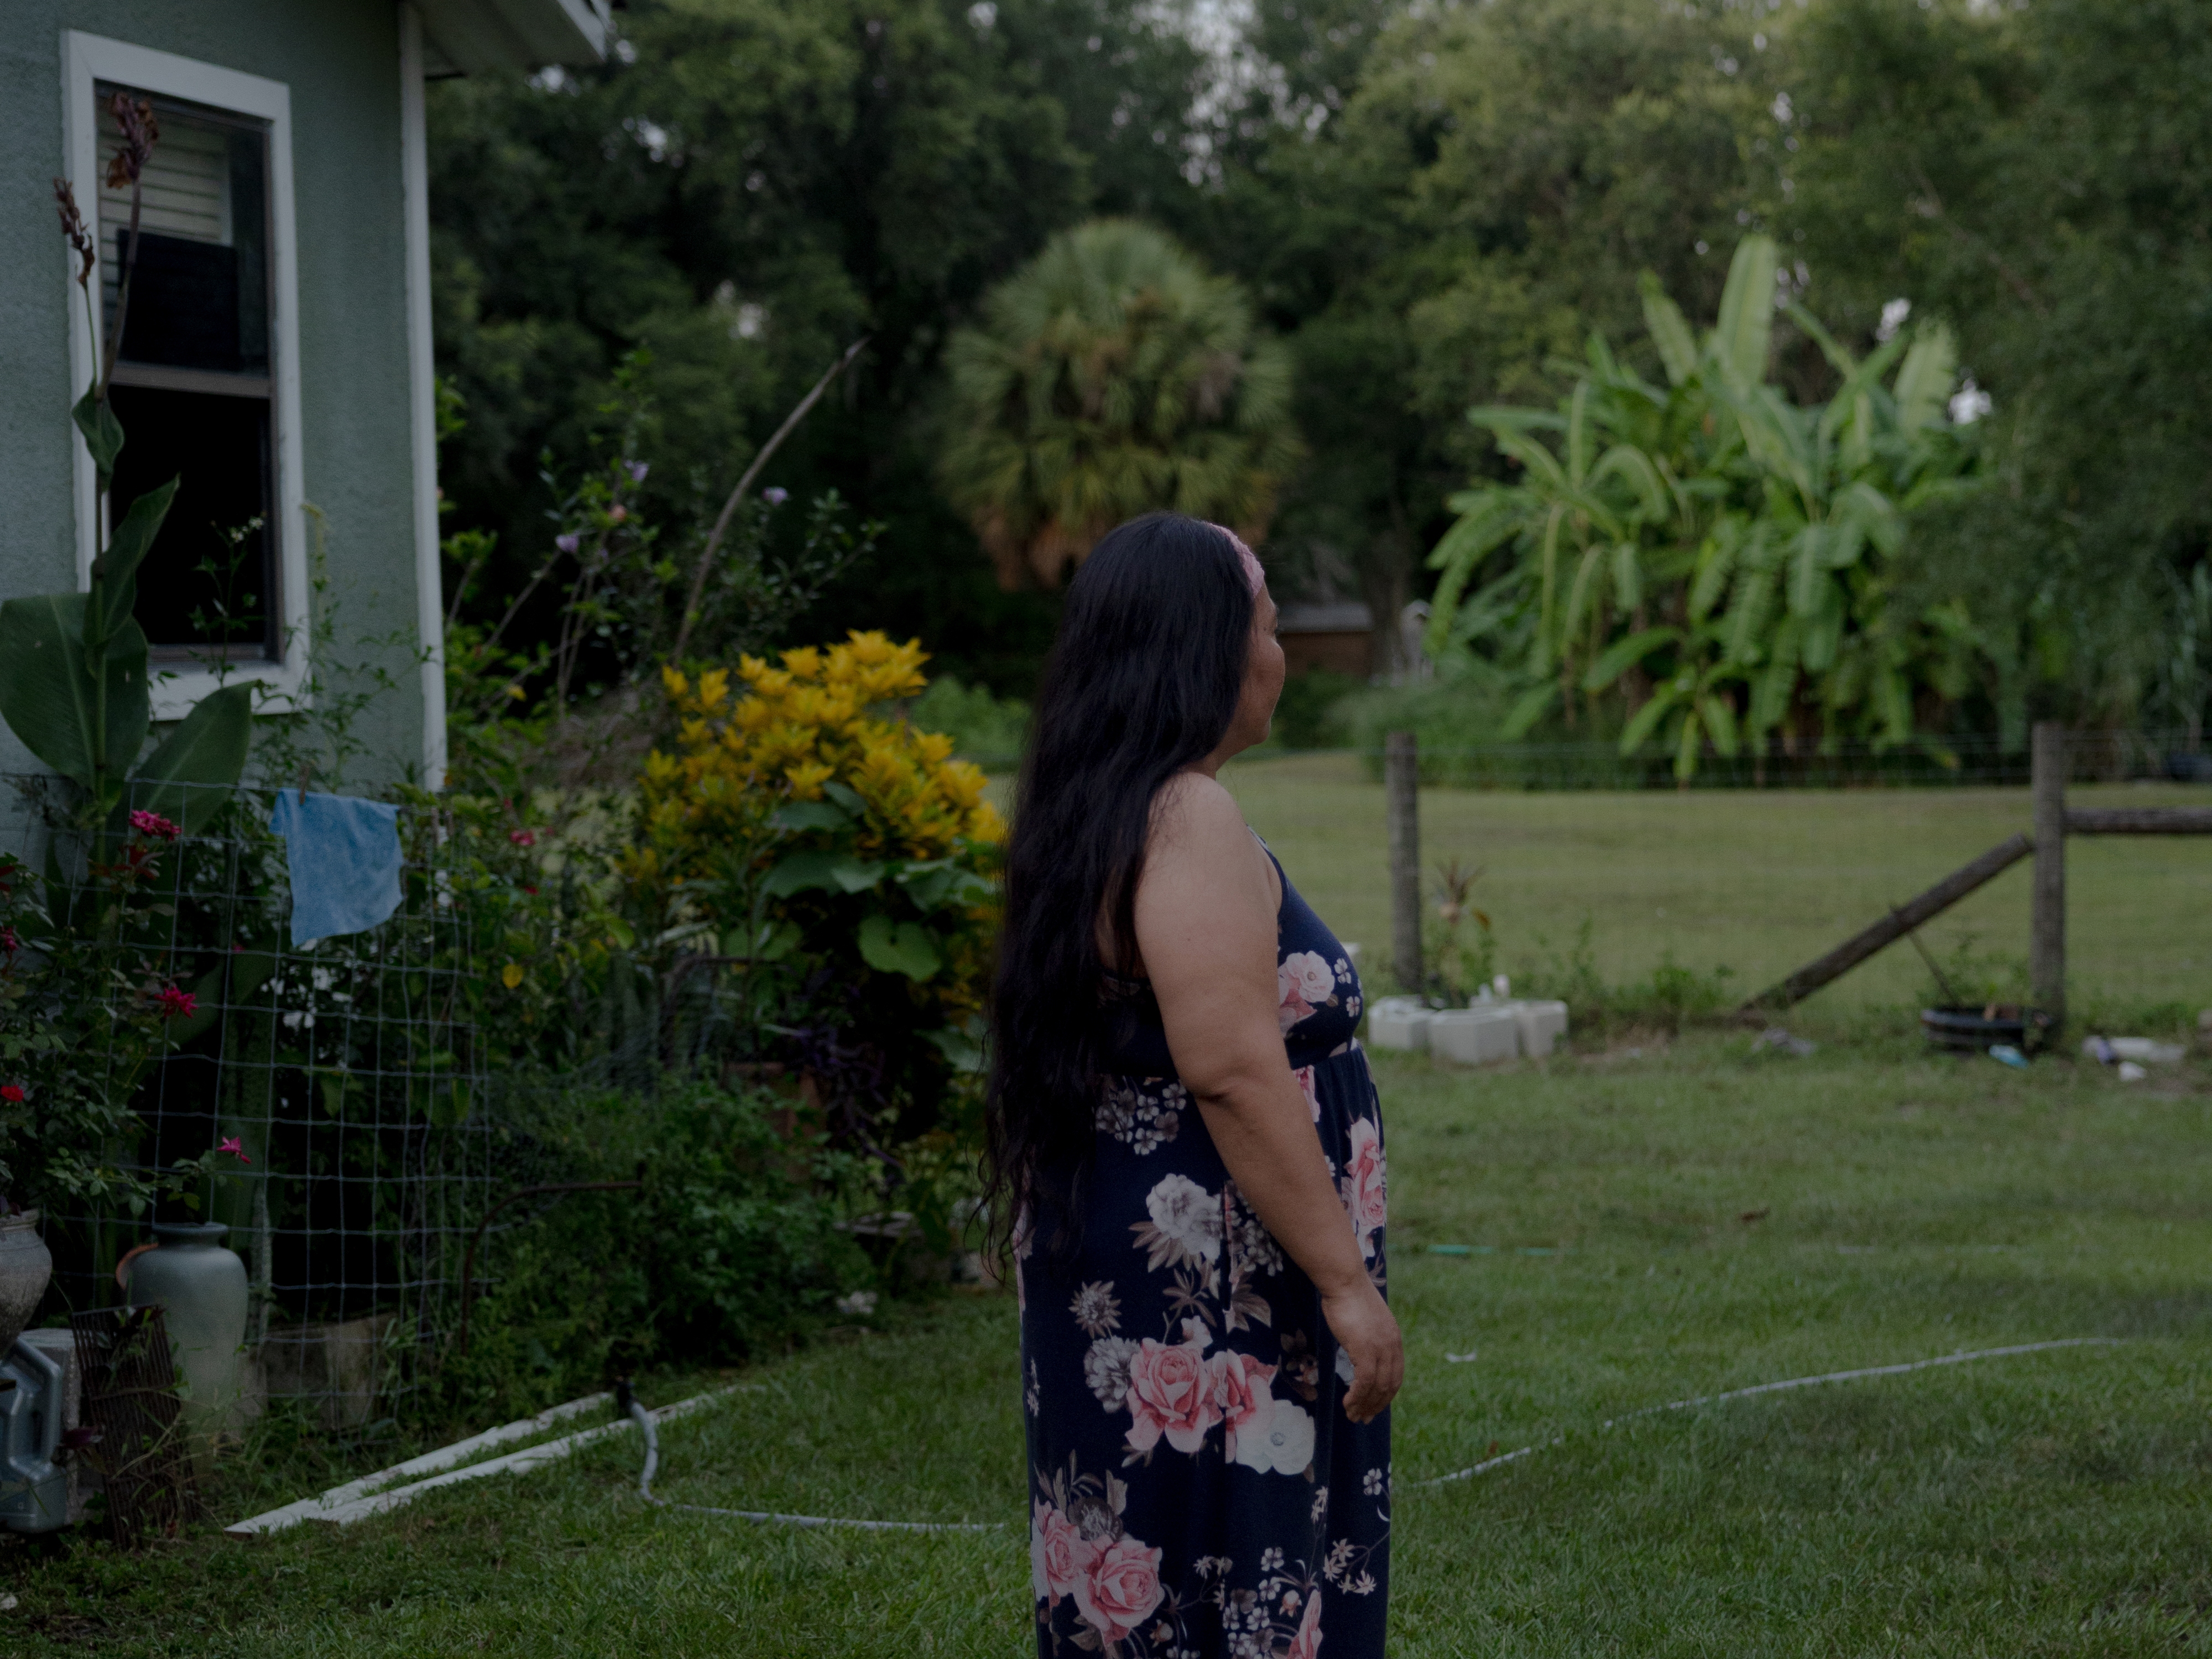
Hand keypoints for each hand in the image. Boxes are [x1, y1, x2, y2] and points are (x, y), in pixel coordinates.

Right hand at [1320, 1278, 1402, 1422]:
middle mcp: (1392, 1346)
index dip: (1385, 1395)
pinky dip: (1357, 1397)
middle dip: (1377, 1405)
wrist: (1345, 1281)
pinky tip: (1348, 1404)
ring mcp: (1380, 1349)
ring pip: (1377, 1388)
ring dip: (1364, 1405)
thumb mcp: (1365, 1320)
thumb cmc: (1348, 1296)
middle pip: (1389, 1385)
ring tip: (1353, 1416)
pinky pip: (1364, 1383)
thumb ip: (1368, 1335)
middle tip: (1363, 1418)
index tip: (1374, 1407)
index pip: (1395, 1375)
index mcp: (1394, 1339)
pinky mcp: (1365, 1350)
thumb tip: (1359, 1346)